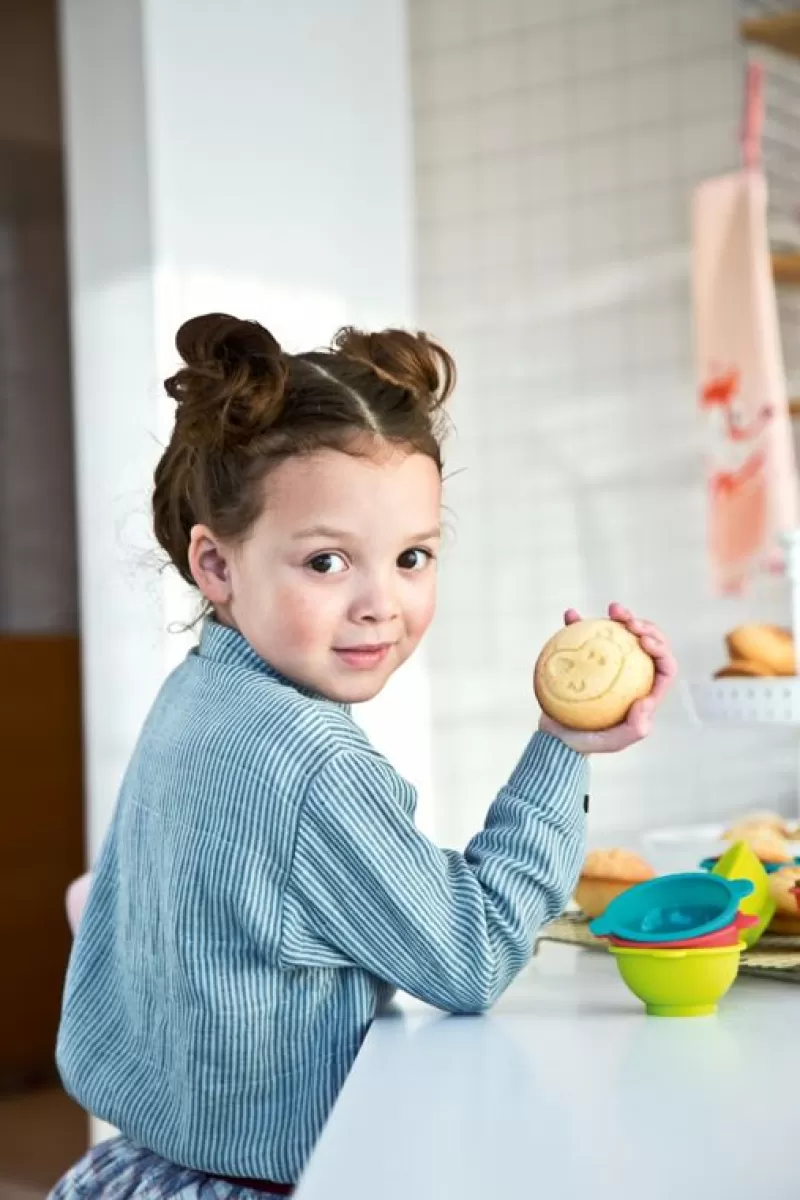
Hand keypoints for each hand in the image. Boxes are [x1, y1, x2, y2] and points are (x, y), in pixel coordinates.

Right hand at [538, 602, 676, 754]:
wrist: (558, 738)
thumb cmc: (589, 742)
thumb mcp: (613, 742)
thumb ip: (634, 728)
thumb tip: (647, 701)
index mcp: (646, 690)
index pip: (664, 665)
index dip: (661, 647)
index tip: (642, 639)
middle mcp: (632, 674)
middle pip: (648, 643)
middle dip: (645, 626)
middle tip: (628, 621)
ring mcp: (610, 664)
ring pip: (623, 634)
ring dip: (621, 617)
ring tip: (612, 609)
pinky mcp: (587, 658)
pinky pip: (586, 635)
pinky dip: (578, 622)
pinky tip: (570, 614)